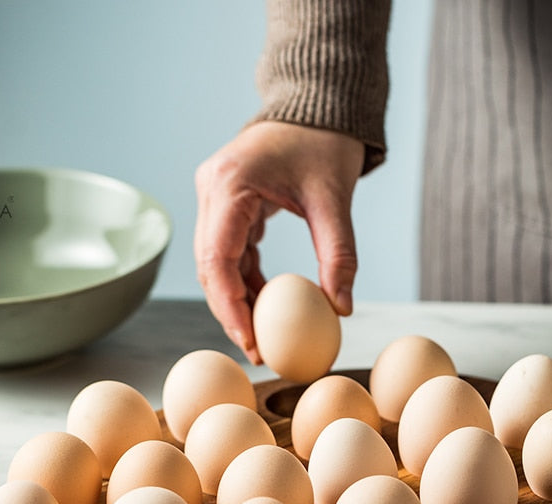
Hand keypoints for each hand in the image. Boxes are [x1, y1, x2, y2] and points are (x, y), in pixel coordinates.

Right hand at [194, 120, 364, 363]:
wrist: (318, 105)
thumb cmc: (325, 143)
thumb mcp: (335, 200)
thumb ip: (339, 255)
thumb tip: (343, 309)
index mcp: (230, 183)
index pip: (217, 257)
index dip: (229, 306)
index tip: (250, 340)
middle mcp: (211, 189)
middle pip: (208, 266)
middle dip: (230, 311)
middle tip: (256, 350)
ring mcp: (215, 196)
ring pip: (215, 263)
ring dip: (236, 300)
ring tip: (261, 336)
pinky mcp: (226, 204)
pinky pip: (229, 252)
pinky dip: (244, 280)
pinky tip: (264, 305)